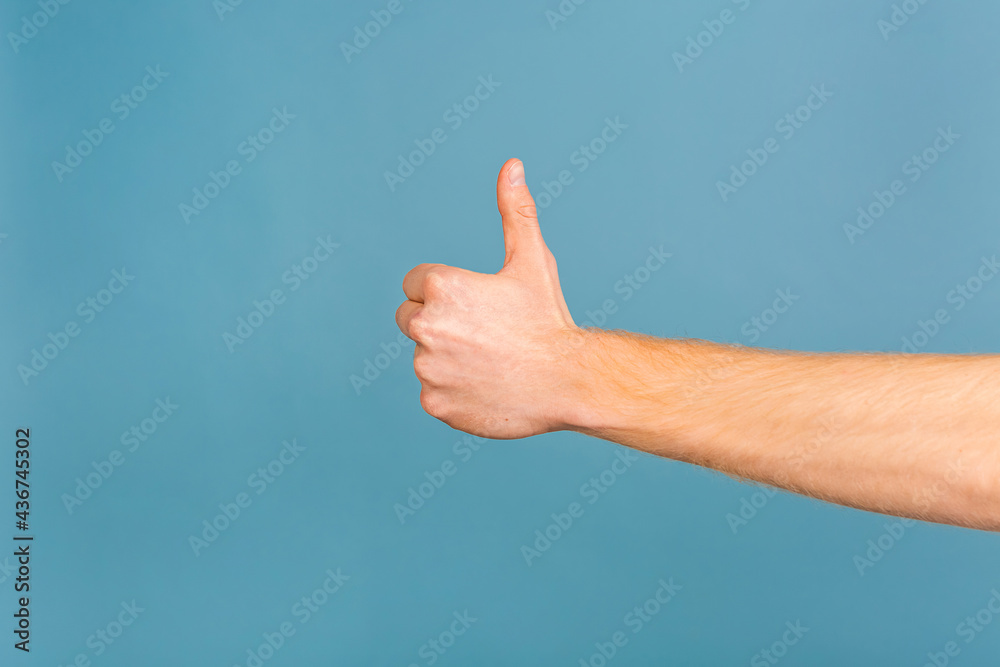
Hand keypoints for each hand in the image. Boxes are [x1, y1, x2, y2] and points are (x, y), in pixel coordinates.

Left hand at [396, 159, 584, 438]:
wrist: (569, 382)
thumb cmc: (549, 318)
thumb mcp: (532, 260)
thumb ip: (515, 212)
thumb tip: (511, 166)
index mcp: (441, 286)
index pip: (415, 283)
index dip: (449, 293)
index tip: (479, 305)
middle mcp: (425, 325)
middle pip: (409, 318)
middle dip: (438, 322)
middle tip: (484, 333)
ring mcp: (427, 368)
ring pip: (424, 356)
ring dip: (448, 358)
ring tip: (491, 362)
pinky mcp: (433, 403)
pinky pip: (433, 392)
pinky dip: (454, 391)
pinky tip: (488, 387)